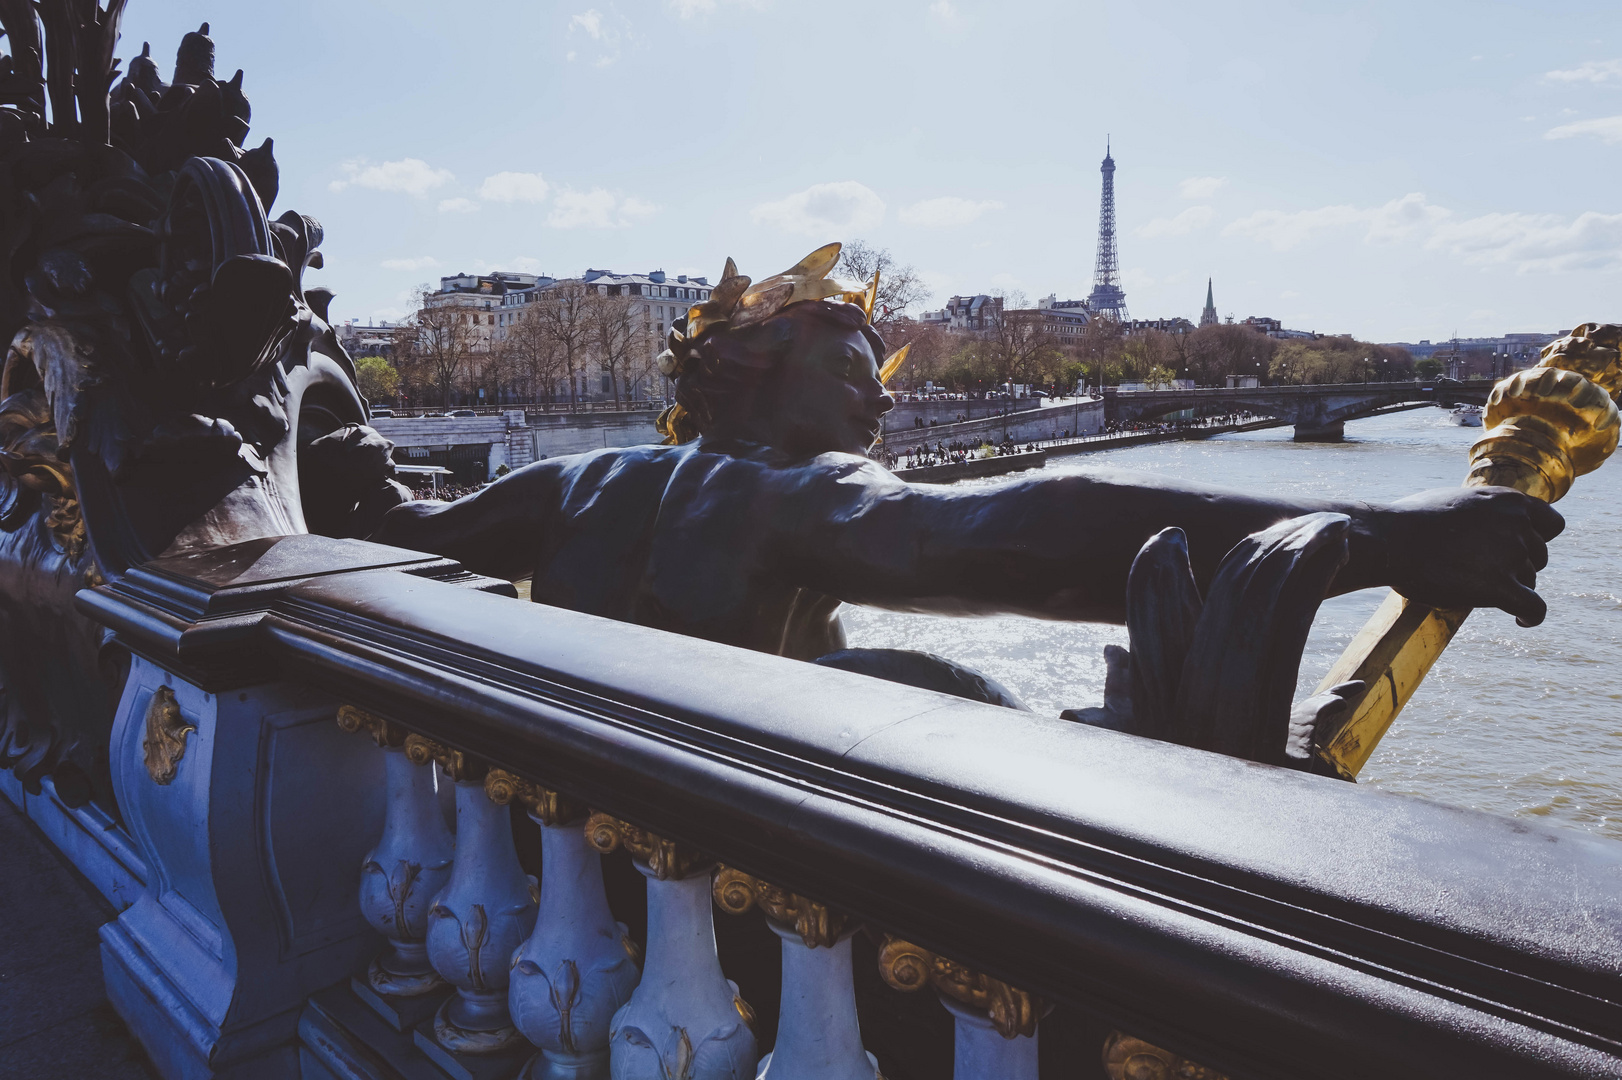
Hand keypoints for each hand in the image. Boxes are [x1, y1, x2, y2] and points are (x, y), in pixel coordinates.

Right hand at [1380, 486, 1564, 625]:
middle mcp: (1516, 525)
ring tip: (1484, 592)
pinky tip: (1521, 621)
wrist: (1389, 540)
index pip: (1551, 523)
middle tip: (1488, 573)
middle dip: (1519, 565)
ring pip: (1531, 580)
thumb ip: (1477, 512)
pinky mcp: (1500, 587)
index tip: (1521, 549)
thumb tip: (1473, 524)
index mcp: (1507, 501)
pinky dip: (1531, 616)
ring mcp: (1510, 556)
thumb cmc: (1406, 521)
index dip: (1538, 539)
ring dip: (1513, 587)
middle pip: (1539, 555)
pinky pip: (1534, 608)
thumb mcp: (1451, 501)